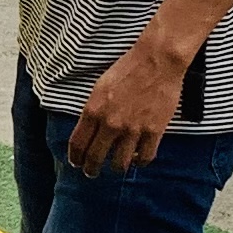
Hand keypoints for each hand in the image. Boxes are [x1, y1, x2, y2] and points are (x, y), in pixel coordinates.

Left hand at [67, 31, 193, 177]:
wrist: (157, 60)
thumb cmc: (128, 68)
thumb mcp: (100, 87)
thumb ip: (93, 110)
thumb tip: (88, 129)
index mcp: (93, 110)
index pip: (78, 144)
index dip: (75, 158)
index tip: (76, 163)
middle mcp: (110, 123)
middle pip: (95, 158)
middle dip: (91, 169)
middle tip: (92, 172)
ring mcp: (132, 130)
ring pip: (119, 164)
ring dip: (115, 168)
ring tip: (116, 166)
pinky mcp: (153, 131)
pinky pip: (144, 158)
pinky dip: (139, 161)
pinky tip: (137, 158)